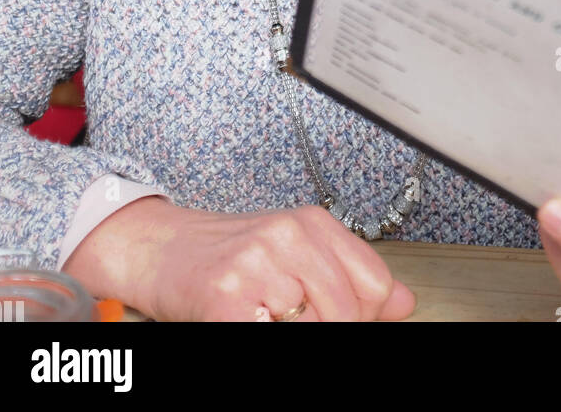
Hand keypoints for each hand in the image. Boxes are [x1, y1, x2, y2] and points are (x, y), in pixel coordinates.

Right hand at [66, 197, 415, 322]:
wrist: (156, 249)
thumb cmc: (224, 257)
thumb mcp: (294, 254)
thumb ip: (347, 275)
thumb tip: (404, 303)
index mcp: (312, 222)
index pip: (376, 284)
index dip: (365, 316)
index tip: (346, 319)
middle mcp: (288, 235)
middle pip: (349, 312)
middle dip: (333, 331)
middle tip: (295, 322)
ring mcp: (256, 265)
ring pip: (316, 327)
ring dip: (295, 334)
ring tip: (268, 318)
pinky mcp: (227, 299)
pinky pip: (273, 337)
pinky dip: (267, 335)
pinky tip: (252, 322)